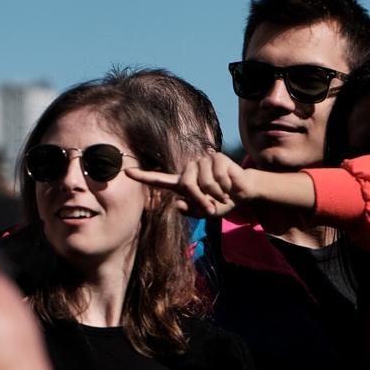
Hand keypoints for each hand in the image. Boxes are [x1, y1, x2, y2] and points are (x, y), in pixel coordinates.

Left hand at [126, 150, 315, 217]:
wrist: (243, 193)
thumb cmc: (221, 202)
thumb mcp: (205, 212)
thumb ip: (190, 211)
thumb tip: (177, 204)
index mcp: (182, 183)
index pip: (158, 179)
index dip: (143, 176)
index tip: (126, 172)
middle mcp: (189, 169)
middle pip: (188, 185)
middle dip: (202, 199)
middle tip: (213, 205)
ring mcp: (202, 161)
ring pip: (205, 182)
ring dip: (218, 193)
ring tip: (223, 193)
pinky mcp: (217, 157)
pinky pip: (219, 176)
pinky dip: (227, 186)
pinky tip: (231, 184)